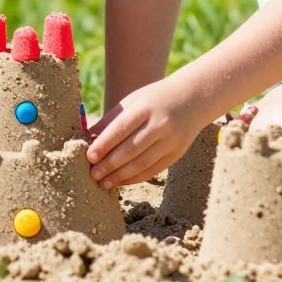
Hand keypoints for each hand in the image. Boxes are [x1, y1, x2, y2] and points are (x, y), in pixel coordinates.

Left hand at [85, 76, 211, 188]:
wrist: (193, 99)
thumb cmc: (155, 99)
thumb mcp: (133, 101)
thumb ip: (111, 119)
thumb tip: (88, 138)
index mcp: (145, 107)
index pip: (121, 128)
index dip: (104, 144)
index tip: (89, 156)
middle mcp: (160, 124)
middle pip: (131, 149)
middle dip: (109, 164)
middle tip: (92, 173)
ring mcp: (171, 141)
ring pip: (142, 164)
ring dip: (121, 176)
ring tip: (103, 182)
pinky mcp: (177, 154)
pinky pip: (153, 170)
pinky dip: (135, 178)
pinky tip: (121, 181)